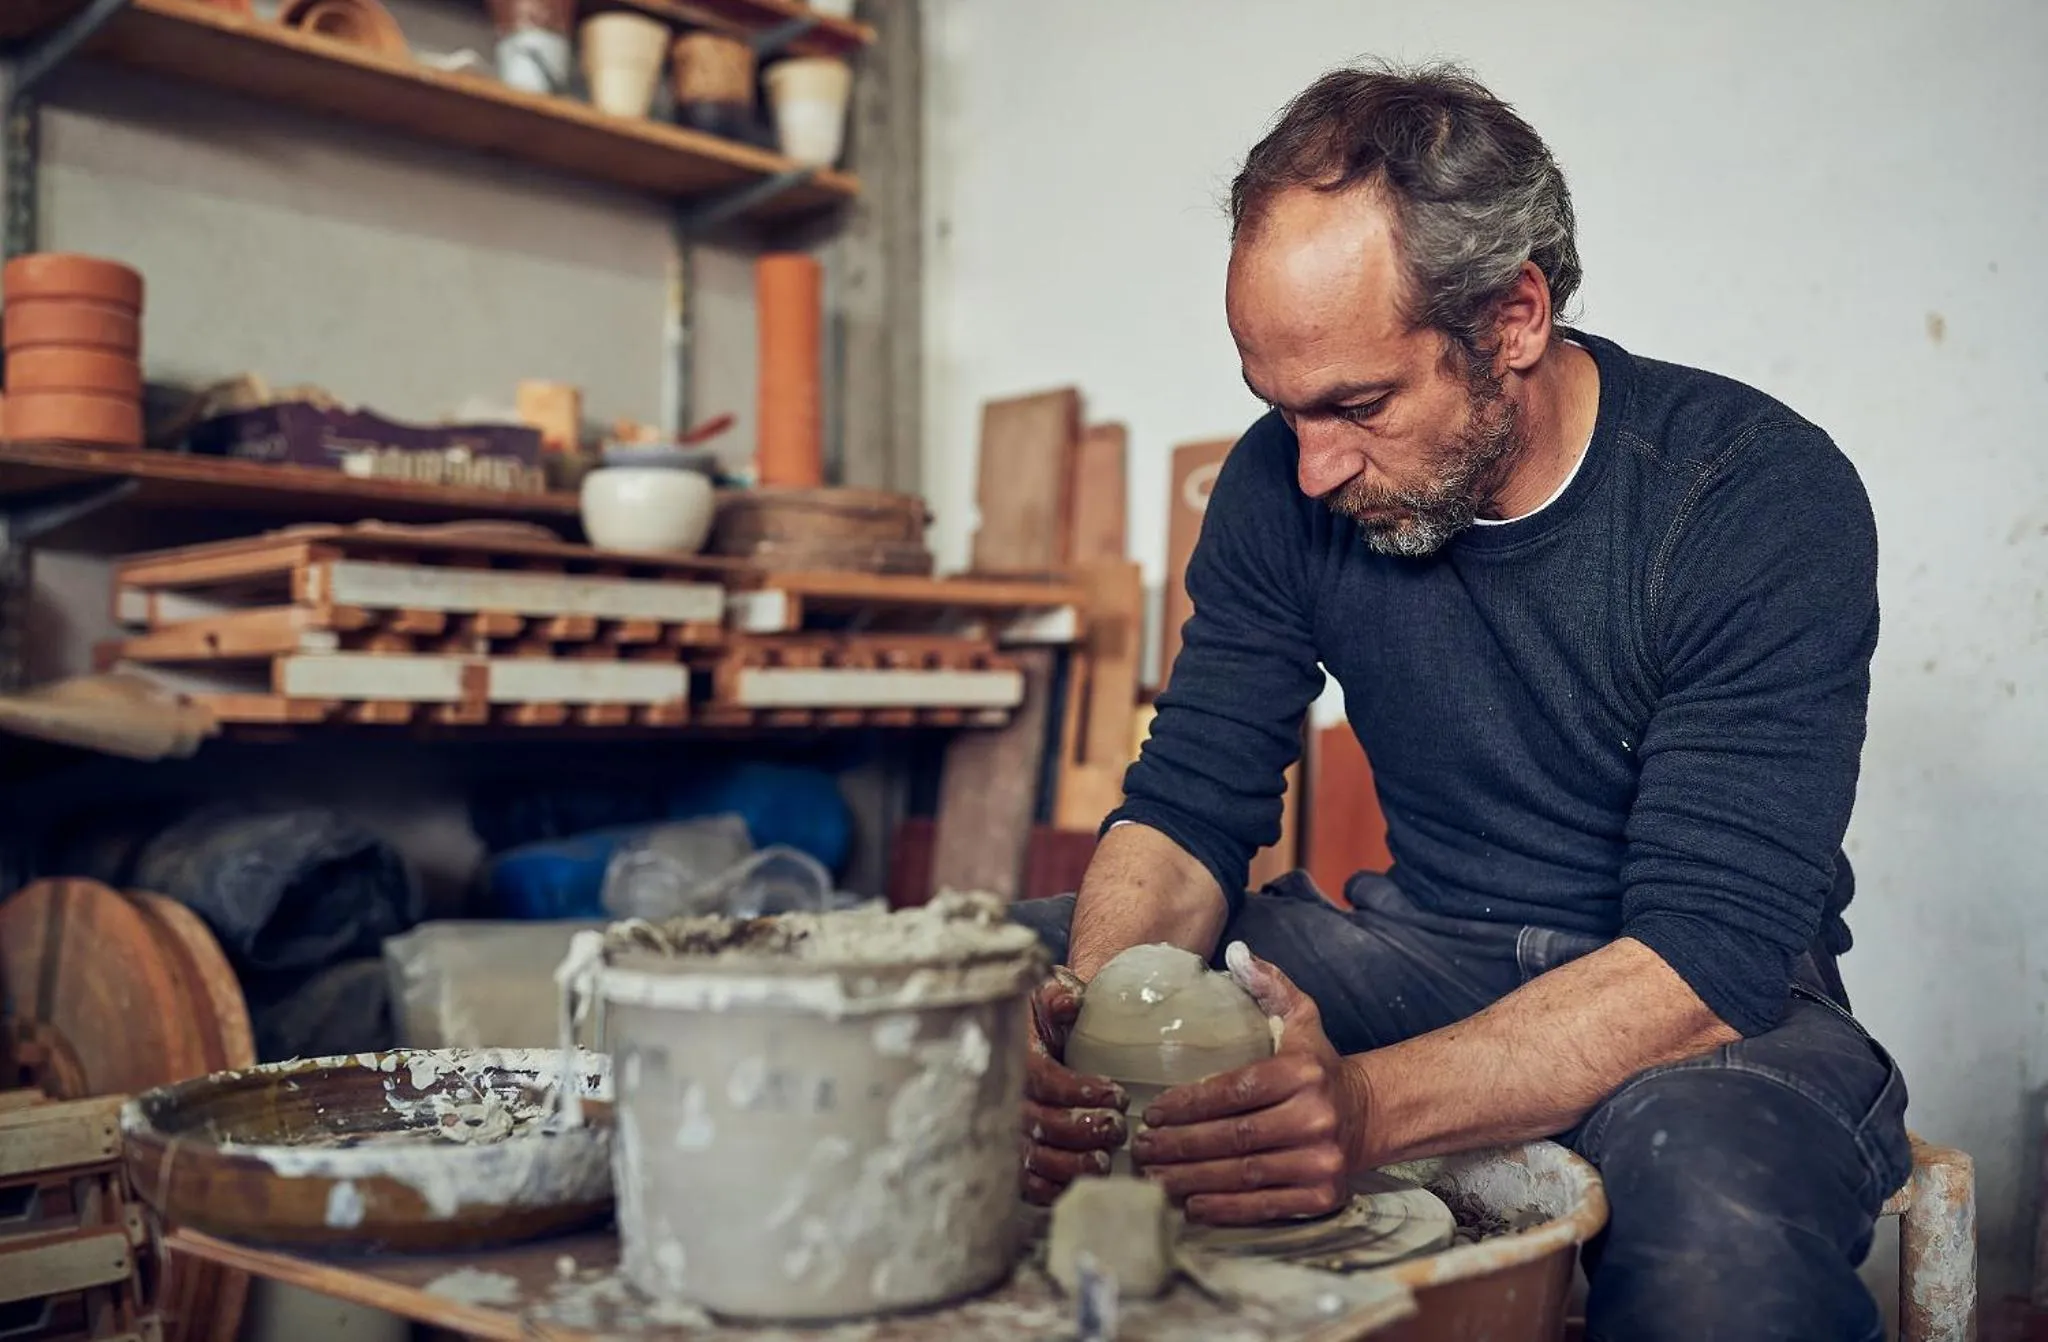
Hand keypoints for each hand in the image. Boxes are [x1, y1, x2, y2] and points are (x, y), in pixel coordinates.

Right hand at [1019, 966, 1127, 1203]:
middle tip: (1117, 1129)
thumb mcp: (1048, 995)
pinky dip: (1047, 1188)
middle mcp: (1005, 1097)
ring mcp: (1005, 1129)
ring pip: (1032, 1157)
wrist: (1023, 1031)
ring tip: (1104, 1161)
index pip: (1045, 1080)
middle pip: (1039, 1124)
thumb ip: (1058, 996)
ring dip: (1069, 1164)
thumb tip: (1069, 1002)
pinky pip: (1022, 1181)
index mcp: (1016, 1058)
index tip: (1116, 1095)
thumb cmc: (1042, 1017)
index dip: (1080, 1092)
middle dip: (1082, 1131)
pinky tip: (1075, 1183)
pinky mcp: (1010, 1156)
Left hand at [1129, 942, 1369, 1224]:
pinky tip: (1192, 1205)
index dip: (1189, 1103)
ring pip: (1243, 1174)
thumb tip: (1236, 952)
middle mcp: (1314, 1118)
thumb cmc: (1320, 1065)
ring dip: (1192, 1179)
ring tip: (1154, 1177)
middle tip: (1143, 1147)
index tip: (1154, 1111)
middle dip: (1180, 1145)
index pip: (1234, 1090)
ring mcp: (1320, 1161)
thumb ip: (1268, 984)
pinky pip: (1264, 1206)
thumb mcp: (1302, 1016)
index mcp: (1302, 1073)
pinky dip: (1225, 1209)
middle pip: (1233, 1137)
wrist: (1372, 1115)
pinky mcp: (1322, 1196)